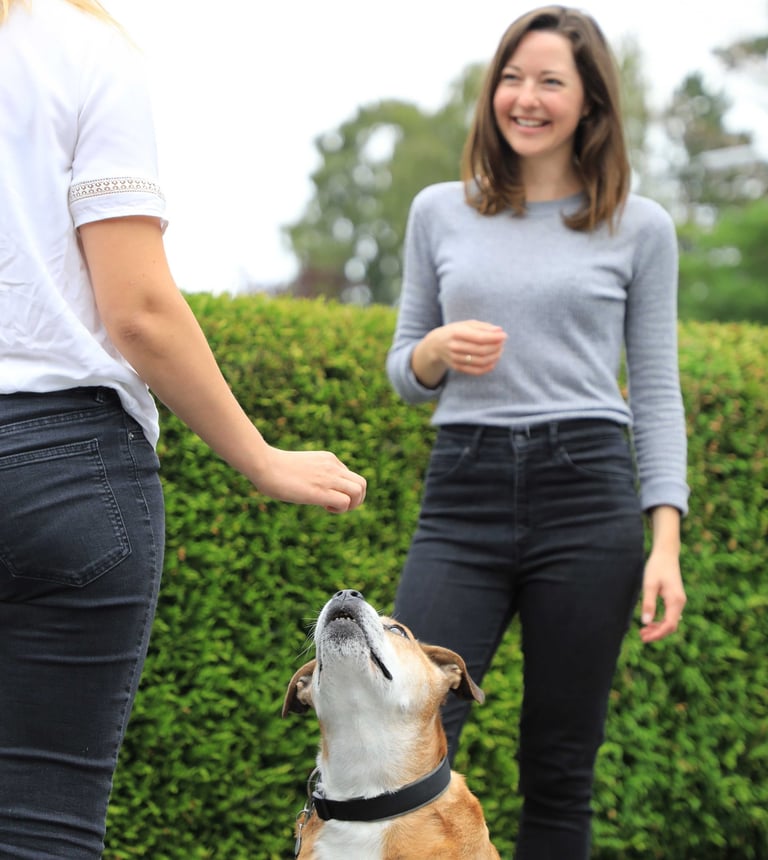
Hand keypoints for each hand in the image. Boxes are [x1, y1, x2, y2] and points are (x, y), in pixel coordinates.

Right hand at [252, 447, 366, 512]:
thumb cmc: (273, 468)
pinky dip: (340, 510)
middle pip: (362, 484)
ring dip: (351, 505)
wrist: (263, 464)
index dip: (344, 491)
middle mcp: (333, 467)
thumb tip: (307, 487)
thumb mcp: (300, 467)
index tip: (328, 496)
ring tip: (332, 507)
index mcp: (328, 459)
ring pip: (359, 491)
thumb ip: (311, 474)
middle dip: (356, 500)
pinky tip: (324, 507)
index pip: (351, 477)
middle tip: (337, 506)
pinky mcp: (320, 490)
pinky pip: (345, 502)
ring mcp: (328, 477)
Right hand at [414, 320, 506, 386]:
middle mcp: (455, 346)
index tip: (504, 335)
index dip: (494, 337)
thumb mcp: (466, 324)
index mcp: (457, 332)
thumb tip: (499, 331)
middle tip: (502, 344)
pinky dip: (487, 368)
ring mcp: (455, 358)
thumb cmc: (455, 331)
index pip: (479, 337)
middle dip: (496, 347)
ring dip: (494, 357)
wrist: (436, 345)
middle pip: (481, 350)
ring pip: (480, 361)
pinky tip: (493, 362)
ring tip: (499, 351)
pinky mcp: (457, 367)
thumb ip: (483, 327)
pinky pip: (476, 371)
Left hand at [639, 549, 685, 642]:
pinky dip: (661, 621)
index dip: (657, 634)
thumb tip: (646, 622)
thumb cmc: (657, 567)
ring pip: (671, 621)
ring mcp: (679, 601)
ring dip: (658, 628)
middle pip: (671, 626)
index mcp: (676, 601)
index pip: (669, 625)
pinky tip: (650, 622)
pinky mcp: (675, 598)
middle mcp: (680, 603)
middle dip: (657, 633)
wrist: (666, 554)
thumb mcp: (649, 585)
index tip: (644, 638)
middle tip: (641, 636)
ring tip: (643, 631)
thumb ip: (648, 603)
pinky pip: (670, 615)